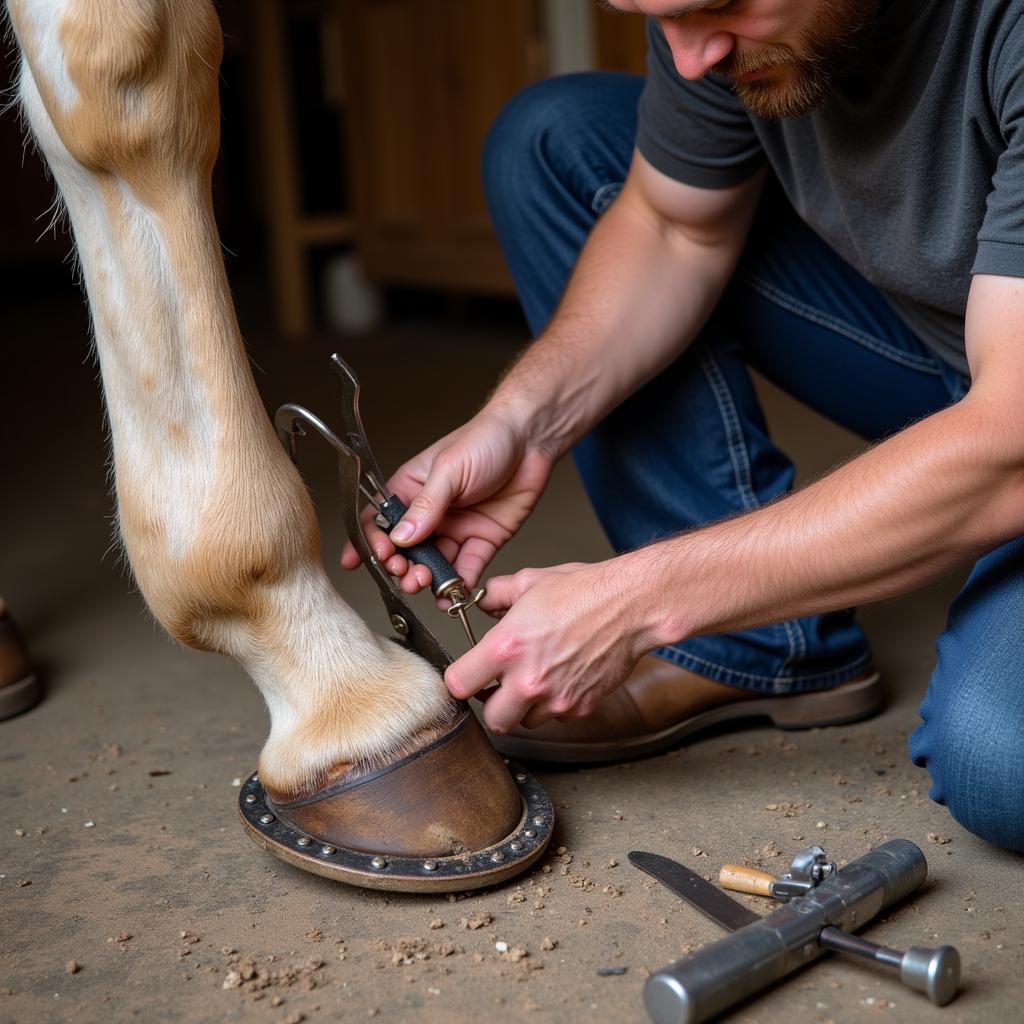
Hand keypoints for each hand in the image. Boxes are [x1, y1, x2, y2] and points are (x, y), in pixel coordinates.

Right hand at [341, 407, 553, 593]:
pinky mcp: (482, 540)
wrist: (532, 440)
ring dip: (427, 578)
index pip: (380, 520)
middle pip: (406, 550)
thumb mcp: (450, 469)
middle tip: (405, 574)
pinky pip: (467, 568)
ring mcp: (456, 529)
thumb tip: (400, 537)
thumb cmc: (486, 439)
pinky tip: (453, 596)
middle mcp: (431, 513)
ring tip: (426, 584)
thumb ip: (426, 506)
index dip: (371, 541)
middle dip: (401, 566)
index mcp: (412, 489)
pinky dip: (459, 585)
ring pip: (434, 564)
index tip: (372, 559)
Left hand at [444, 559, 659, 733]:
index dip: (460, 679)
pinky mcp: (580, 707)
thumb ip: (497, 595)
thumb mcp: (530, 582)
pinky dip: (555, 704)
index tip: (467, 675)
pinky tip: (562, 678)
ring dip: (525, 707)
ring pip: (526, 722)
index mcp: (507, 648)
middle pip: (492, 719)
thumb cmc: (584, 592)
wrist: (630, 606)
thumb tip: (484, 601)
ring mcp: (556, 698)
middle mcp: (528, 680)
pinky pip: (557, 716)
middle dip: (492, 704)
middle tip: (498, 687)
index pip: (459, 684)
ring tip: (535, 679)